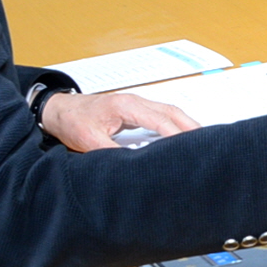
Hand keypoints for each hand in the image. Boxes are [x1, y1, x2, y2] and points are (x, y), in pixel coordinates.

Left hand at [40, 91, 198, 152]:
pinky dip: (175, 123)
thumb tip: (131, 164)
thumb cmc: (72, 121)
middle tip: (206, 141)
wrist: (59, 110)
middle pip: (171, 111)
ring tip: (200, 138)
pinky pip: (162, 114)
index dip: (175, 134)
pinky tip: (181, 133)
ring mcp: (136, 103)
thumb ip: (110, 152)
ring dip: (185, 123)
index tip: (186, 148)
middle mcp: (135, 101)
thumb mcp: (87, 141)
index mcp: (125, 105)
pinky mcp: (135, 109)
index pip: (159, 120)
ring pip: (169, 111)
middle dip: (190, 126)